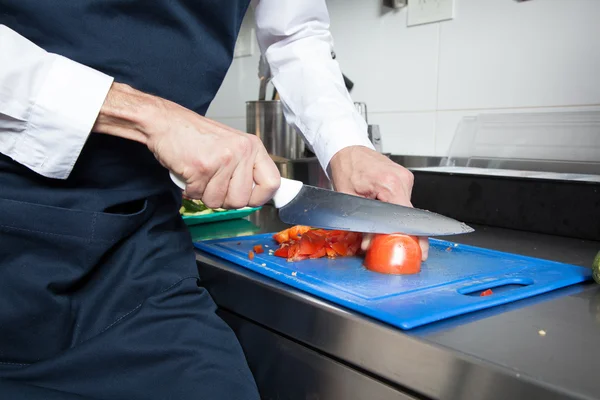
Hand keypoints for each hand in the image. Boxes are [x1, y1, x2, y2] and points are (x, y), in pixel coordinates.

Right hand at [93, 83, 279, 208]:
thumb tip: (258, 196)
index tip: (249, 198)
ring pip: (218, 202)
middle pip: (241, 200)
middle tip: (214, 183)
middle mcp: (241, 152)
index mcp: (253, 147)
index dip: (259, 198)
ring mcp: (222, 160)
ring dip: (205, 194)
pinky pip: (199, 196)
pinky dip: (190, 189)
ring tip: (201, 175)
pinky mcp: (201, 168)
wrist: (167, 123)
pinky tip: (190, 173)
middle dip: (224, 199)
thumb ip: (246, 168)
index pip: (272, 183)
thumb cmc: (197, 137)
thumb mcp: (232, 146)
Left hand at [328, 146, 428, 260]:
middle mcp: (402, 179)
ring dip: (398, 220)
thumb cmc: (346, 168)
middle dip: (403, 232)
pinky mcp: (403, 178)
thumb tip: (369, 244)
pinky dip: (397, 209)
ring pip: (407, 208)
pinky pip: (404, 200)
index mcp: (390, 183)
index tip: (417, 249)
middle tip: (398, 244)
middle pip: (409, 215)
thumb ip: (361, 223)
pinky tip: (386, 212)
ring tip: (384, 223)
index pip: (407, 217)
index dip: (410, 236)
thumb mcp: (348, 199)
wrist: (347, 149)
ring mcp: (405, 177)